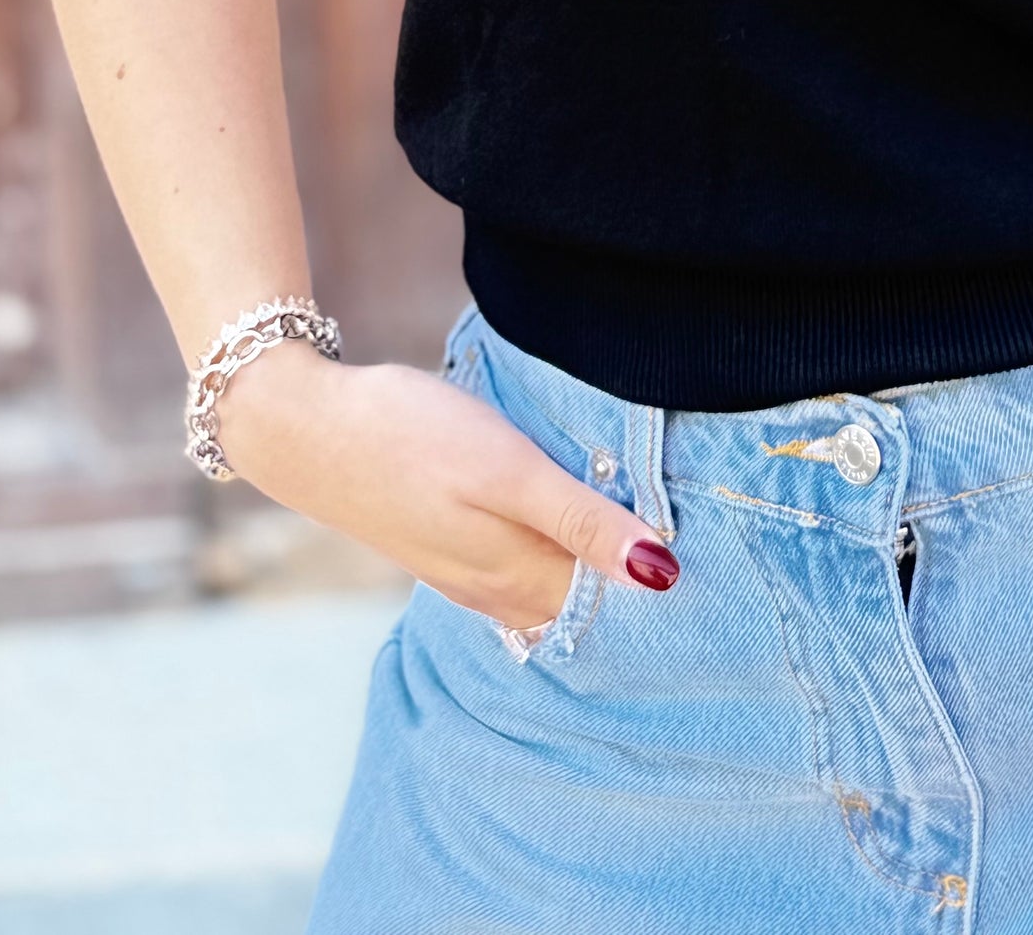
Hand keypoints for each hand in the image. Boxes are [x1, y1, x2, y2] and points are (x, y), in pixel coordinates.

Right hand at [215, 339, 678, 626]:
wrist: (308, 428)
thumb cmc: (412, 435)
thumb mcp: (510, 469)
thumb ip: (583, 520)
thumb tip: (661, 573)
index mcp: (520, 573)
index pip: (616, 601)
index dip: (666, 583)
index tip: (724, 566)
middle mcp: (498, 588)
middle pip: (588, 604)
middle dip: (639, 587)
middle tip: (708, 561)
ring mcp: (466, 573)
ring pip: (553, 592)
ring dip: (598, 577)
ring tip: (649, 547)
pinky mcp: (445, 548)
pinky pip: (520, 574)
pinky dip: (558, 563)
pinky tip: (572, 537)